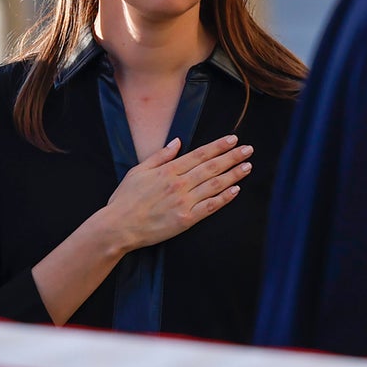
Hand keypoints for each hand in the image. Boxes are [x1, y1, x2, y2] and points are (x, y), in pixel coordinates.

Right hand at [104, 134, 252, 250]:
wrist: (118, 226)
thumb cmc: (125, 199)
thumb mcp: (138, 171)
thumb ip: (160, 156)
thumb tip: (177, 142)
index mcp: (168, 170)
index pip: (200, 154)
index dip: (218, 146)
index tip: (233, 139)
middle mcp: (179, 184)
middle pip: (212, 167)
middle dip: (232, 157)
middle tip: (248, 150)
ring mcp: (184, 202)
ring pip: (214, 185)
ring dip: (233, 174)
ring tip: (247, 166)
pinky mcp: (186, 219)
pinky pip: (210, 206)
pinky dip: (224, 198)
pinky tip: (235, 190)